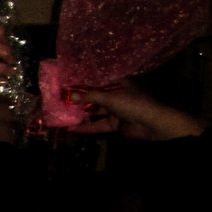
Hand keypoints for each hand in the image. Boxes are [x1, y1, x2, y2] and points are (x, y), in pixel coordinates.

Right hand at [68, 80, 201, 140]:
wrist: (152, 123)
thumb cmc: (133, 103)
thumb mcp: (110, 97)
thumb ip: (90, 97)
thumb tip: (71, 97)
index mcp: (117, 83)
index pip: (96, 82)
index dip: (81, 84)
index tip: (66, 86)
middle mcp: (115, 95)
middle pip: (94, 97)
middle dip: (78, 100)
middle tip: (60, 102)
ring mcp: (114, 110)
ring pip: (94, 112)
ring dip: (80, 114)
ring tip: (62, 115)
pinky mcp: (114, 124)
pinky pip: (97, 125)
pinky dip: (86, 127)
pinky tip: (72, 129)